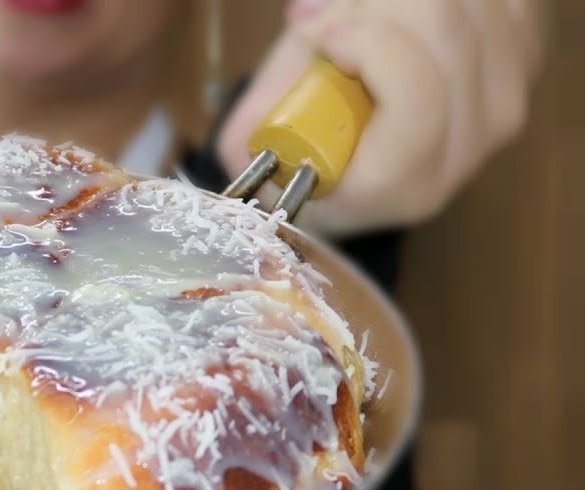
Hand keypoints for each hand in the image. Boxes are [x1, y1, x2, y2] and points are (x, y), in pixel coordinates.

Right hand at [217, 0, 542, 236]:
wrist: (371, 149)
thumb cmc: (314, 142)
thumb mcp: (265, 144)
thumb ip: (250, 133)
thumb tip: (257, 118)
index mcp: (400, 185)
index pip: (419, 106)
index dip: (375, 50)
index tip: (326, 35)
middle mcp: (465, 154)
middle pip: (449, 36)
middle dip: (383, 6)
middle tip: (341, 15)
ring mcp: (504, 109)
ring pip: (475, 9)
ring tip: (369, 14)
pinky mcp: (526, 66)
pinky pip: (500, 3)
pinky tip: (411, 16)